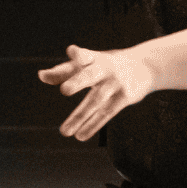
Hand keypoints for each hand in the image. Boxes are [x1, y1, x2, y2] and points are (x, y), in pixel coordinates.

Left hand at [38, 44, 157, 140]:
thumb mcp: (89, 63)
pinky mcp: (124, 97)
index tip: (72, 52)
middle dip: (78, 81)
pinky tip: (80, 135)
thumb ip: (64, 70)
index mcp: (93, 58)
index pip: (84, 55)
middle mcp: (104, 69)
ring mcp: (115, 83)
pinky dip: (93, 125)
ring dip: (80, 116)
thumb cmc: (107, 65)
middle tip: (64, 90)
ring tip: (64, 132)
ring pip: (96, 100)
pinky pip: (106, 113)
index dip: (78, 54)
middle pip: (90, 75)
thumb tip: (41, 76)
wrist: (146, 65)